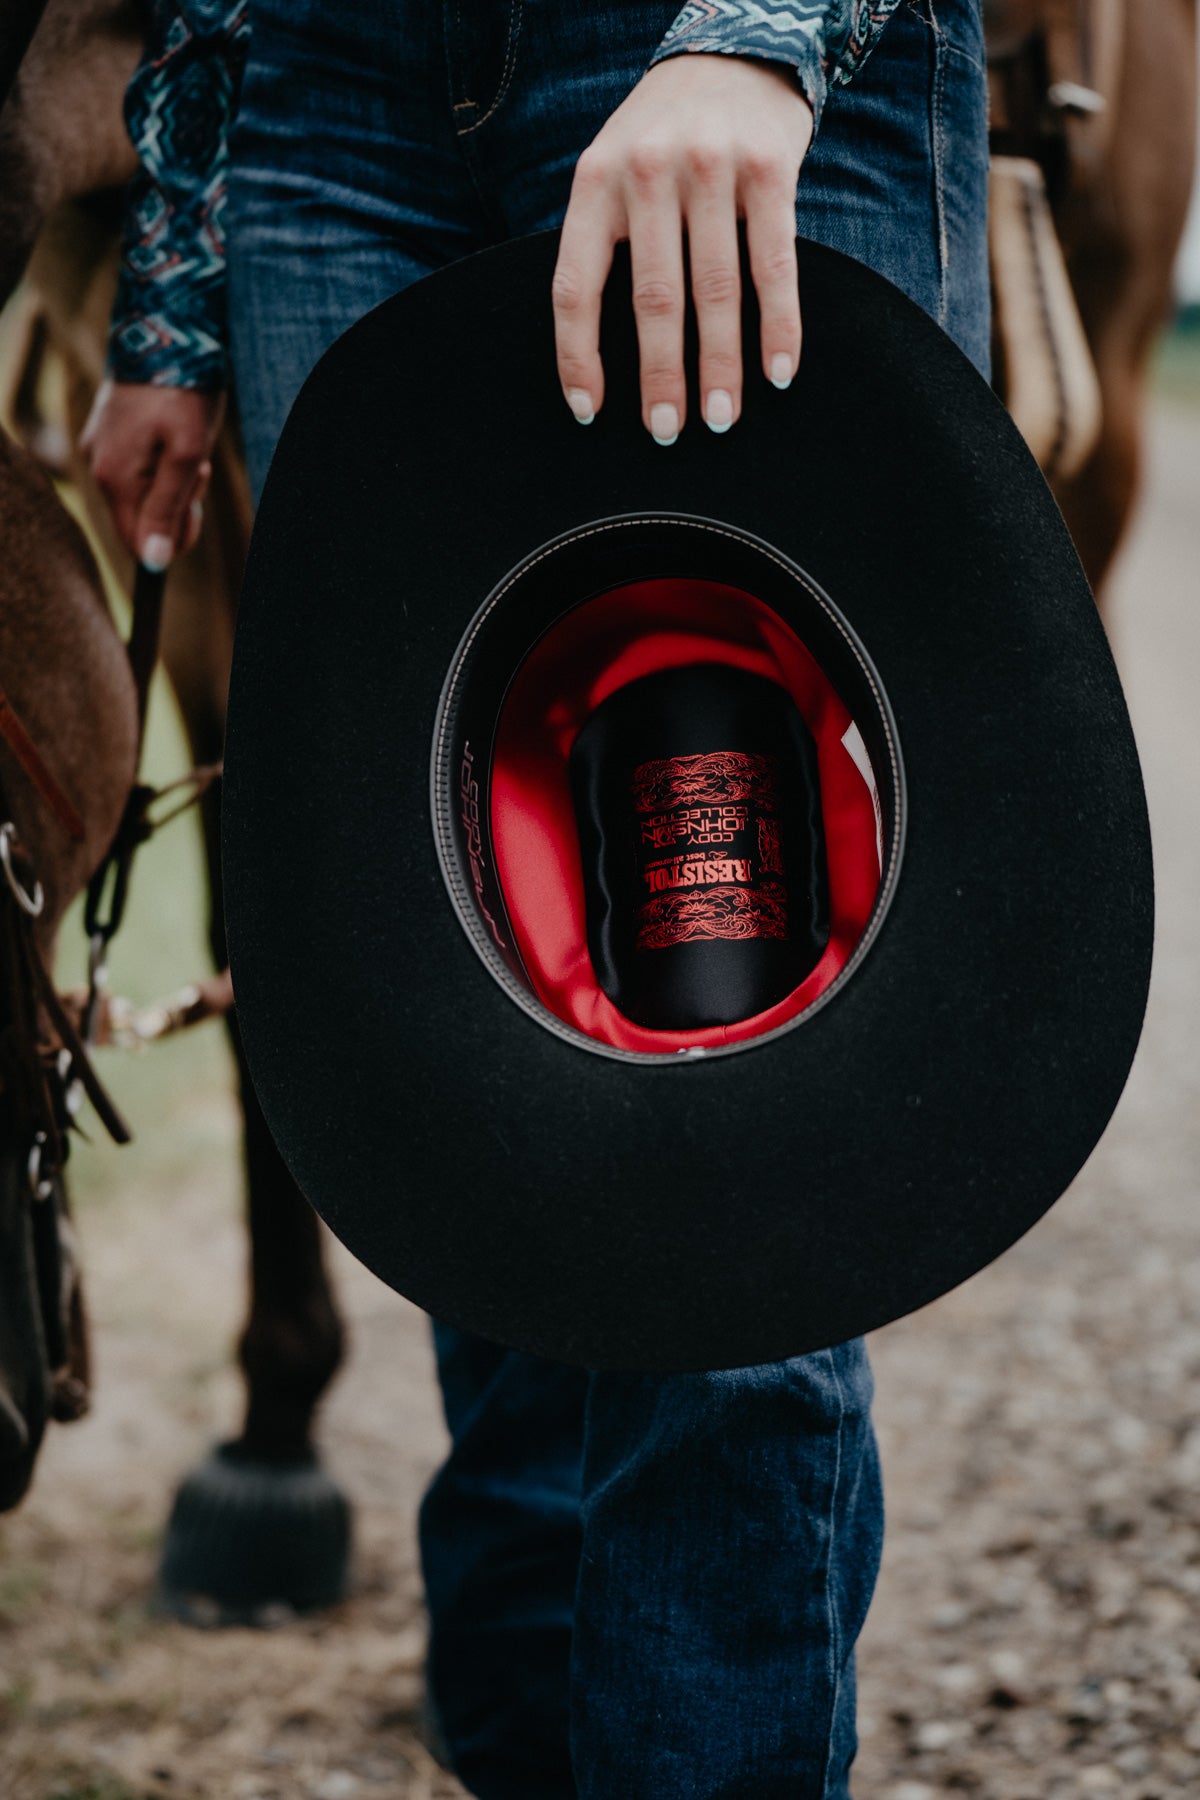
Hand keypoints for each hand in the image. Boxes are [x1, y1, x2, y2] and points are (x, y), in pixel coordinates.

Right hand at [80, 379, 223, 569]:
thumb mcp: (186, 456)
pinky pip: (136, 468)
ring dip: (172, 481)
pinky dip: (161, 461)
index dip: (172, 540)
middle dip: (175, 505)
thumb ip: (167, 510)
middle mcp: (96, 465)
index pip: (137, 544)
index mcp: (113, 478)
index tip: (196, 508)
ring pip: (140, 492)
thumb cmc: (184, 393)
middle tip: (197, 467)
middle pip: (138, 519)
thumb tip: (153, 562)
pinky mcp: (107, 430)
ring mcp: (98, 446)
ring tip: (188, 443)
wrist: (167, 329)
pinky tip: (173, 432)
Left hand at [553, 54, 813, 442]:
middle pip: (653, 298)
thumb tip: (600, 353)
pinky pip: (774, 264)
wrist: (735, 52)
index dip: (577, 358)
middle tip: (667, 432)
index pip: (576, 287)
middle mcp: (648, 171)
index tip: (588, 414)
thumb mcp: (614, 170)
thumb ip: (605, 240)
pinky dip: (779, 326)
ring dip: (721, 366)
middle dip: (661, 376)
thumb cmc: (665, 137)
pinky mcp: (769, 168)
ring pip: (715, 290)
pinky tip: (779, 373)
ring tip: (723, 419)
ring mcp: (711, 167)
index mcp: (595, 181)